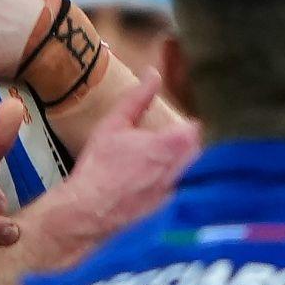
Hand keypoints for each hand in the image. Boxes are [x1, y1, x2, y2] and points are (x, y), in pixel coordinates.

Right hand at [33, 72, 199, 268]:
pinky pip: (178, 193)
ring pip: (189, 173)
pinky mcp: (167, 210)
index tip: (175, 126)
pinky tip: (149, 185)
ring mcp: (175, 192)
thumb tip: (153, 74)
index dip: (185, 126)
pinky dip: (170, 186)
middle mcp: (178, 169)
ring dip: (180, 165)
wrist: (88, 210)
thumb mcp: (114, 124)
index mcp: (169, 145)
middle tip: (166, 143)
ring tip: (157, 164)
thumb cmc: (99, 166)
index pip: (194, 130)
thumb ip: (138, 97)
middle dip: (185, 145)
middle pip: (196, 152)